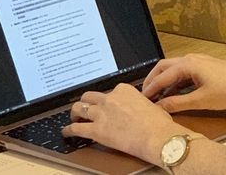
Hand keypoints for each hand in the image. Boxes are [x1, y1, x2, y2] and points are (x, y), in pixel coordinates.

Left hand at [62, 83, 185, 163]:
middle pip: (89, 96)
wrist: (156, 136)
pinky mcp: (96, 130)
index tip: (105, 104)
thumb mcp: (151, 105)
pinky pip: (76, 128)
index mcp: (124, 90)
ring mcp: (101, 113)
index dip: (106, 99)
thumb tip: (141, 108)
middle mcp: (110, 99)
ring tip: (74, 118)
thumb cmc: (158, 123)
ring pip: (79, 108)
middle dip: (86, 102)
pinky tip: (67, 132)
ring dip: (75, 113)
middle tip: (85, 108)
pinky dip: (69, 130)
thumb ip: (140, 103)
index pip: (109, 91)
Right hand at [141, 54, 225, 112]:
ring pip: (174, 68)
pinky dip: (175, 81)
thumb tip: (159, 106)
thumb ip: (177, 103)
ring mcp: (199, 61)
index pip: (162, 76)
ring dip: (164, 80)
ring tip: (157, 96)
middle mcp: (192, 59)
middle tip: (144, 95)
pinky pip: (184, 71)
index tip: (140, 99)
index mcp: (188, 64)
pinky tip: (175, 93)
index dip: (150, 88)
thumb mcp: (201, 100)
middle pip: (164, 67)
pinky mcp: (206, 66)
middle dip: (153, 80)